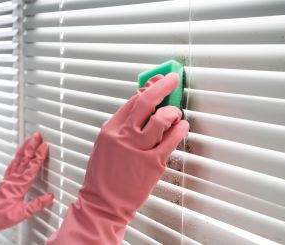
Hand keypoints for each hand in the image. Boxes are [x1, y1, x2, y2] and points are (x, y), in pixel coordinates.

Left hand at [0, 132, 52, 244]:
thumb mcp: (22, 214)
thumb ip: (37, 205)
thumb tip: (49, 197)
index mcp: (19, 186)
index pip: (31, 167)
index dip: (39, 156)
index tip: (44, 146)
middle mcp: (13, 180)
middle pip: (24, 159)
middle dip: (31, 146)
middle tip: (37, 136)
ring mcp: (8, 179)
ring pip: (18, 159)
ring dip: (24, 148)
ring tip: (29, 140)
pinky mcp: (5, 181)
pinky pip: (13, 165)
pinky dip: (17, 157)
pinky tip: (19, 155)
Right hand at [46, 73, 188, 244]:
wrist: (103, 203)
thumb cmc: (103, 176)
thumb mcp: (105, 146)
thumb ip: (121, 128)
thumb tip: (139, 111)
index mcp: (110, 129)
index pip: (132, 101)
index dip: (148, 87)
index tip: (157, 81)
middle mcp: (124, 135)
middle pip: (146, 102)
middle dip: (163, 85)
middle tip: (172, 79)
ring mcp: (139, 149)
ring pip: (161, 119)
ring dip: (173, 111)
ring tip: (176, 112)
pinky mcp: (153, 163)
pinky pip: (171, 140)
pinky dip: (180, 129)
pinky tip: (182, 125)